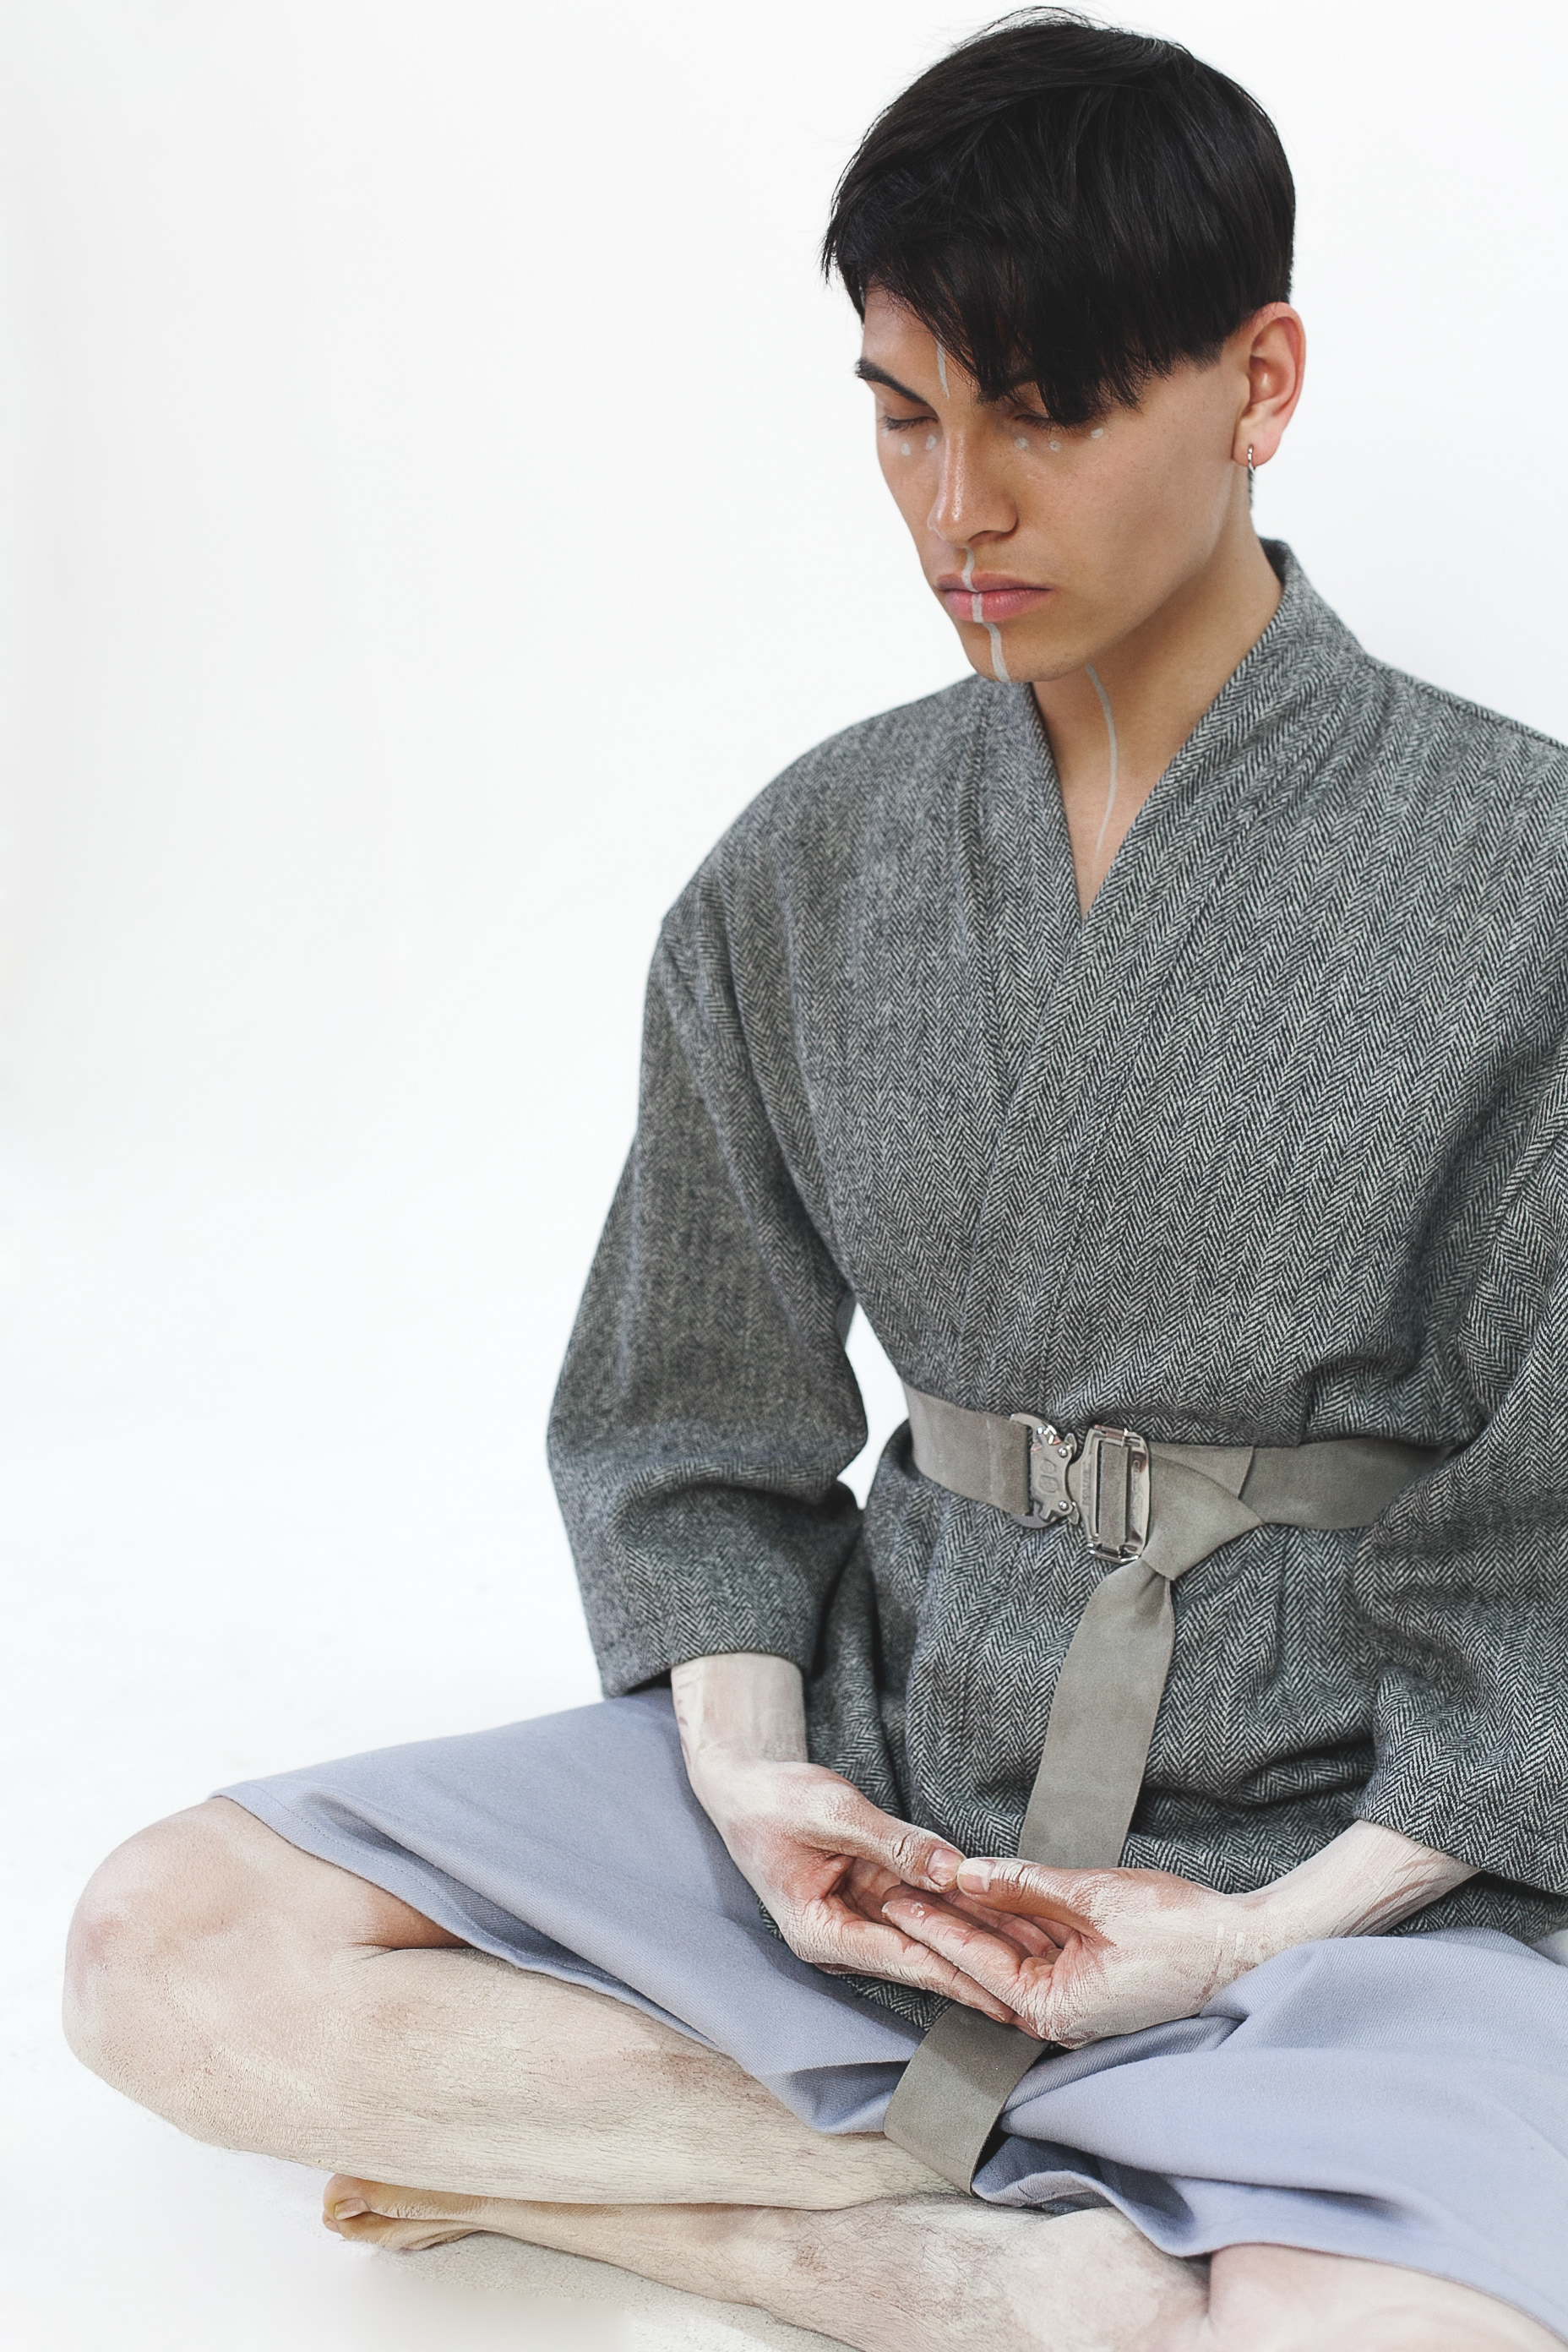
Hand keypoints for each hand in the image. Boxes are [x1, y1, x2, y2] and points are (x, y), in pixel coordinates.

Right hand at [693, 1752, 1026, 2021]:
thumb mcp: (832, 1812)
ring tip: (1038, 1956)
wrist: (744, 1788)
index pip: (903, 1958)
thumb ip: (892, 1842)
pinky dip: (960, 1908)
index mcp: (821, 1932)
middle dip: (981, 1968)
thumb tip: (951, 1870)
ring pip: (929, 1933)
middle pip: (923, 1955)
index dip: (956, 1975)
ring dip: (980, 1940)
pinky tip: (1004, 1915)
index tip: (1003, 1997)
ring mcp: (858, 1919)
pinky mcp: (871, 1897)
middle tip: (1040, 1988)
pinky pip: (923, 1905)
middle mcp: (843, 1936)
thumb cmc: (774, 1801)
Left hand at [880, 1856, 1270, 2045]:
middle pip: (989, 1962)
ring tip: (931, 1886)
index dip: (935, 1926)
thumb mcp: (1095, 1897)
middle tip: (897, 1889)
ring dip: (978, 1920)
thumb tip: (969, 1875)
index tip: (897, 1899)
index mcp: (1056, 2007)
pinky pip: (1043, 1949)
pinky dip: (1017, 1921)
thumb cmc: (1181, 1930)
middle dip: (946, 1924)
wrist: (1247, 1947)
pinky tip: (989, 1892)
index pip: (978, 1963)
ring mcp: (1078, 2001)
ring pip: (1015, 1953)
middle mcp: (1060, 2014)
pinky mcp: (1094, 1982)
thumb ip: (1026, 1886)